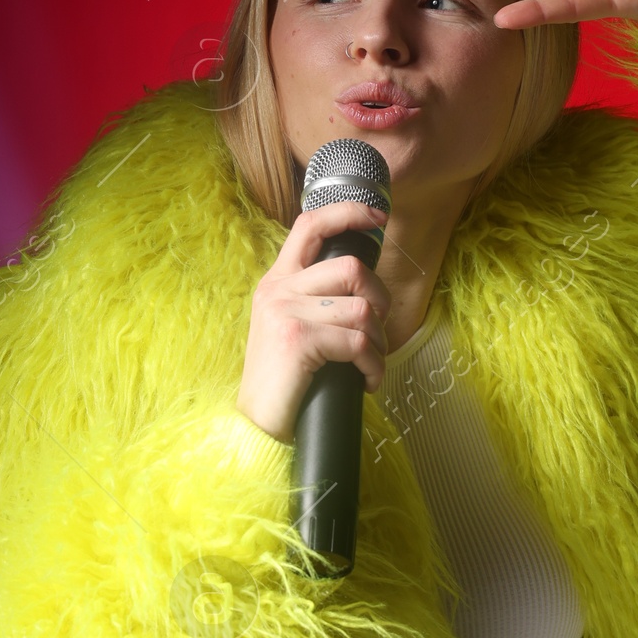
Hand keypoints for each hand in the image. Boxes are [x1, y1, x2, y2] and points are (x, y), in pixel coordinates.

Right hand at [236, 199, 391, 442]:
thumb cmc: (286, 380)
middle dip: (380, 300)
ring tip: (369, 364)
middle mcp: (278, 289)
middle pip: (351, 267)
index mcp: (278, 280)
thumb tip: (366, 286)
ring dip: (379, 343)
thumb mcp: (295, 327)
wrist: (257, 424)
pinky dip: (374, 366)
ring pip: (362, 308)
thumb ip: (318, 299)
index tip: (378, 218)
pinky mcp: (299, 338)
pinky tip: (366, 382)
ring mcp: (286, 312)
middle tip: (377, 332)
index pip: (310, 224)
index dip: (348, 212)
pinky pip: (359, 342)